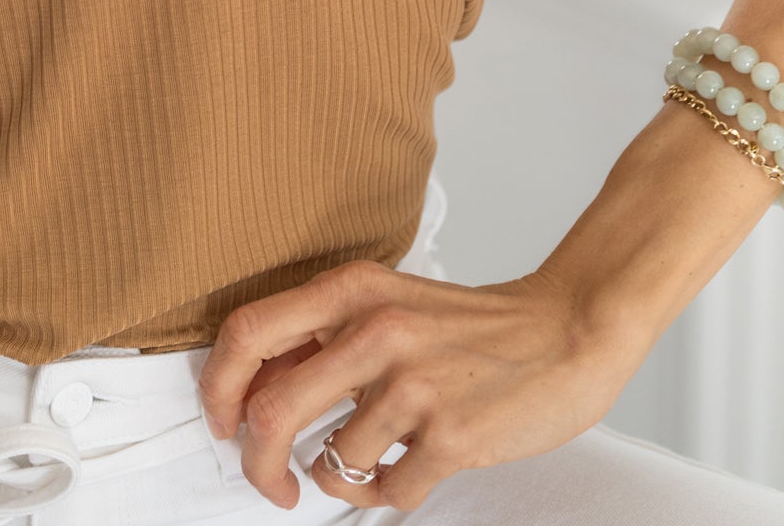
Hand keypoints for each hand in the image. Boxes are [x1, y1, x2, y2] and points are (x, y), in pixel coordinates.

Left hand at [195, 259, 635, 511]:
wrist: (566, 329)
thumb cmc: (471, 327)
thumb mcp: (387, 303)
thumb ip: (326, 335)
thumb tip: (258, 388)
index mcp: (351, 289)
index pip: (248, 332)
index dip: (218, 386)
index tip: (223, 421)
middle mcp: (375, 329)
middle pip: (271, 410)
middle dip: (258, 462)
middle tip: (271, 481)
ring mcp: (415, 384)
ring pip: (331, 459)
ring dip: (334, 478)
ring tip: (364, 465)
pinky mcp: (452, 435)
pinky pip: (387, 490)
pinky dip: (383, 494)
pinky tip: (403, 473)